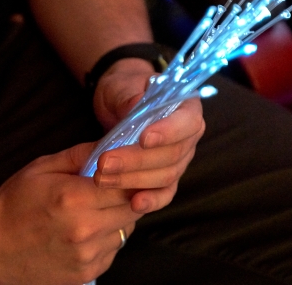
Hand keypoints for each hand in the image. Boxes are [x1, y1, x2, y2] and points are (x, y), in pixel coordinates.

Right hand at [0, 142, 140, 284]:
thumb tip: (115, 144)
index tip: (128, 171)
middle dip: (128, 196)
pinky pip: (113, 250)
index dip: (132, 177)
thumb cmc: (14, 203)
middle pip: (132, 209)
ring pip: (126, 231)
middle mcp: (84, 230)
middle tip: (111, 188)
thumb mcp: (44, 168)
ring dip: (118, 218)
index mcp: (74, 199)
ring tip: (94, 210)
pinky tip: (87, 231)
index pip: (127, 186)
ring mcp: (86, 256)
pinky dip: (107, 239)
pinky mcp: (85, 274)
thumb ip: (82, 154)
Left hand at [92, 59, 205, 214]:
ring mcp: (179, 160)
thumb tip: (136, 105)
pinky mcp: (166, 178)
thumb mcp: (122, 86)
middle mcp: (188, 136)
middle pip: (171, 155)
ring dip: (133, 180)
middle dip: (137, 161)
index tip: (143, 139)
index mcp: (187, 108)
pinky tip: (134, 205)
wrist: (118, 101)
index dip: (168, 132)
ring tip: (102, 178)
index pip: (187, 122)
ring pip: (165, 176)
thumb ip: (129, 96)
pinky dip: (151, 201)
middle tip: (105, 162)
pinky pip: (164, 193)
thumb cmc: (124, 89)